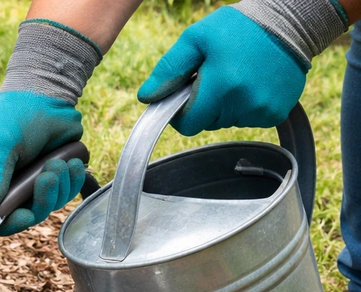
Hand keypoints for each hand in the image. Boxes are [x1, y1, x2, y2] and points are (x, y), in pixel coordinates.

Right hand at [0, 91, 85, 235]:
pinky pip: (65, 193)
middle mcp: (7, 186)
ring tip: (57, 161)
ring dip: (59, 187)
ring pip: (48, 206)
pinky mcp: (53, 176)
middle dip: (41, 200)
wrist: (46, 92)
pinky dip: (72, 181)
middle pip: (24, 216)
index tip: (26, 213)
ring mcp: (31, 183)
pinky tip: (71, 162)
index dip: (9, 222)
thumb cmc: (15, 114)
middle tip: (49, 176)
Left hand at [137, 5, 307, 135]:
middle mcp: (244, 105)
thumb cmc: (238, 27)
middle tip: (217, 76)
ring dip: (227, 105)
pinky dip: (247, 106)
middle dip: (206, 105)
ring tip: (237, 76)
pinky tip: (254, 82)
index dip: (182, 112)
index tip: (187, 94)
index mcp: (221, 88)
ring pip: (228, 122)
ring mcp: (263, 111)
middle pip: (208, 123)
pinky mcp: (277, 113)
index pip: (188, 125)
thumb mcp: (196, 39)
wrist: (291, 20)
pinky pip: (249, 119)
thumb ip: (169, 69)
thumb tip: (146, 97)